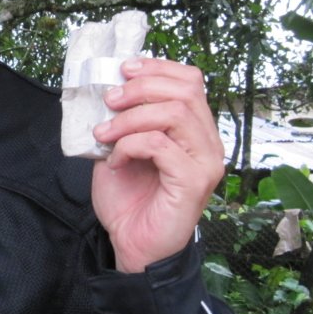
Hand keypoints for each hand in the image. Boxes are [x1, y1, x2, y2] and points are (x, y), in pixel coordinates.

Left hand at [90, 57, 224, 272]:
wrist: (131, 246)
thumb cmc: (129, 199)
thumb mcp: (120, 147)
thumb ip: (125, 119)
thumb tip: (110, 85)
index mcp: (195, 130)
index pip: (190, 81)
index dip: (157, 67)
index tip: (124, 70)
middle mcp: (208, 143)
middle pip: (185, 90)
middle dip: (141, 88)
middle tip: (109, 100)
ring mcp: (205, 163)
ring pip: (175, 113)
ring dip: (131, 117)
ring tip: (104, 134)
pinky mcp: (193, 182)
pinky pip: (161, 145)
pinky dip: (130, 145)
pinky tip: (114, 162)